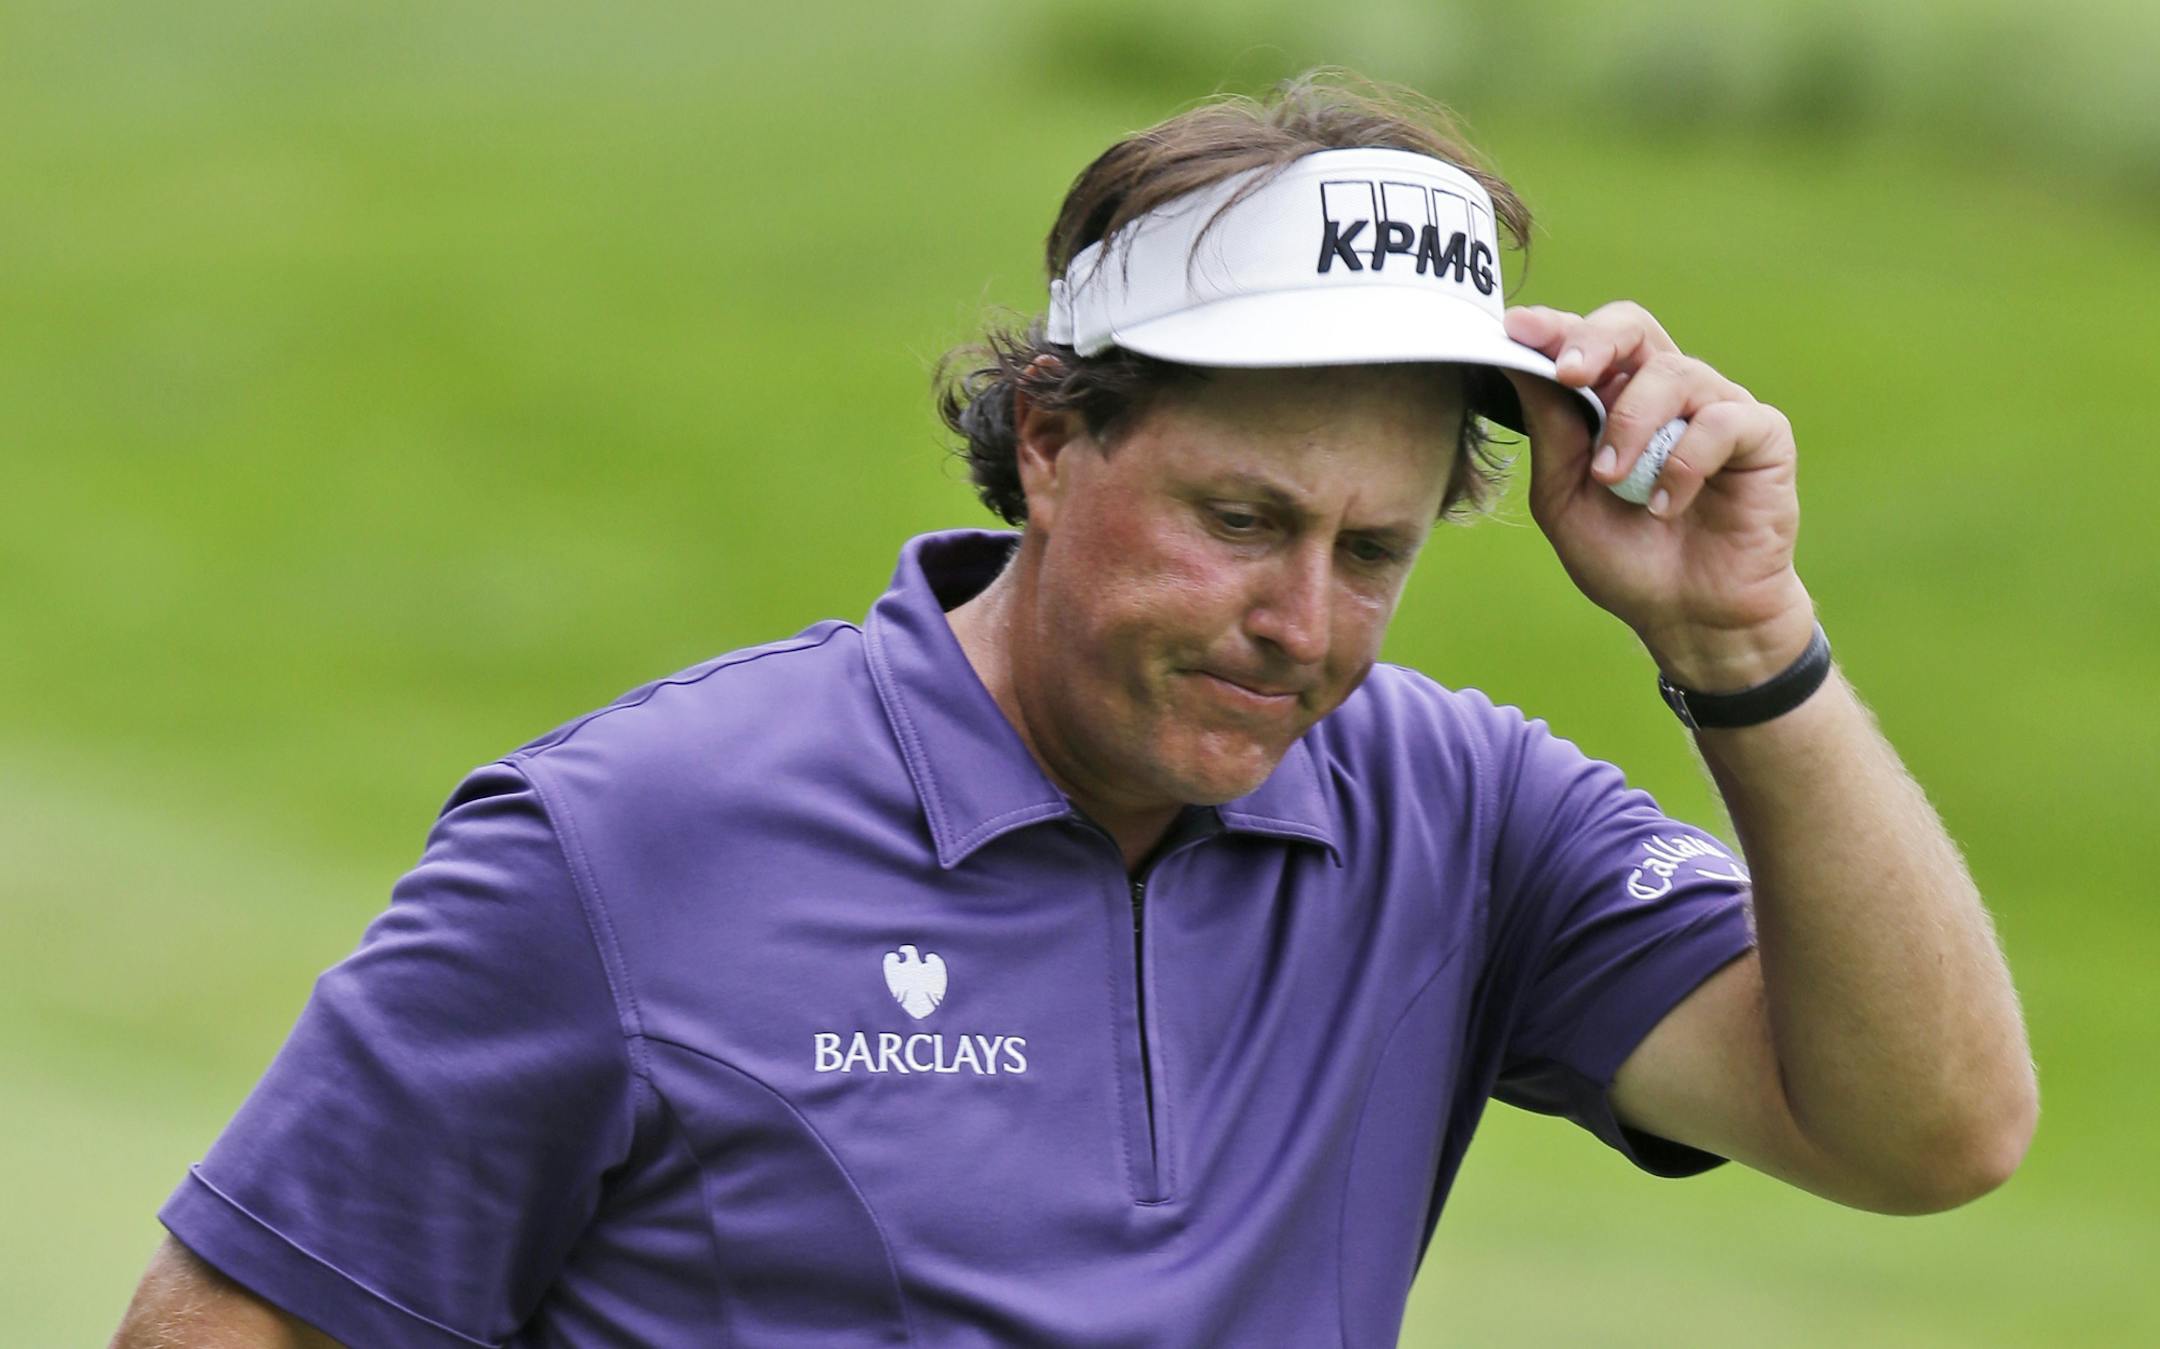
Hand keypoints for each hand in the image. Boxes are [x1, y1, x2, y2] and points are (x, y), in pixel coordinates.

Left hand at [1500, 301, 1816, 691]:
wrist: (1690, 617)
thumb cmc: (1627, 559)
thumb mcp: (1565, 499)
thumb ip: (1551, 434)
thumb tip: (1522, 365)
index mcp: (1617, 400)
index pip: (1589, 342)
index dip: (1555, 328)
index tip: (1518, 331)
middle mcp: (1668, 393)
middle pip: (1634, 326)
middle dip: (1595, 341)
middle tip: (1569, 375)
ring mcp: (1717, 408)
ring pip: (1673, 373)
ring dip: (1632, 425)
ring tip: (1613, 481)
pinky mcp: (1763, 435)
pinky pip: (1722, 421)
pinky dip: (1685, 463)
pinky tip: (1667, 506)